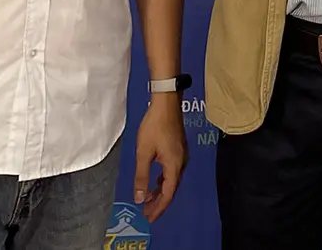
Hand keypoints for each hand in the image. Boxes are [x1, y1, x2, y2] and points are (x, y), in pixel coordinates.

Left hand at [133, 91, 186, 219]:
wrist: (166, 103)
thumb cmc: (154, 127)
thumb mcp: (144, 153)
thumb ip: (142, 177)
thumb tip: (140, 198)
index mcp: (174, 166)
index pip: (168, 193)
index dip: (159, 208)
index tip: (149, 218)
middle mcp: (181, 163)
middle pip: (171, 189)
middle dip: (159, 202)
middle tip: (146, 213)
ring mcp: (181, 156)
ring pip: (171, 180)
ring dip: (160, 191)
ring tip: (148, 200)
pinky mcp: (178, 149)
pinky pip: (171, 171)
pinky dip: (162, 180)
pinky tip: (155, 182)